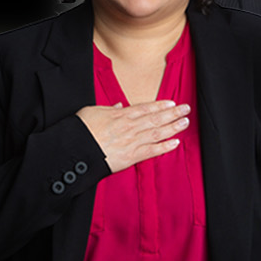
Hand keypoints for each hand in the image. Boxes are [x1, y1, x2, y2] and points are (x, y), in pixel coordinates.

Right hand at [76, 100, 190, 173]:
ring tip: (185, 122)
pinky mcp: (130, 156)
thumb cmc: (80, 130)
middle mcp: (129, 127)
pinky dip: (164, 147)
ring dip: (173, 127)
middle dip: (173, 114)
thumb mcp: (92, 112)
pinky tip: (175, 143)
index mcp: (120, 115)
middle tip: (187, 109)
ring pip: (158, 133)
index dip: (161, 106)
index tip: (172, 103)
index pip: (146, 108)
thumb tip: (117, 106)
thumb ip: (107, 109)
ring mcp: (131, 142)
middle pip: (156, 119)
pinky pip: (151, 151)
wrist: (74, 150)